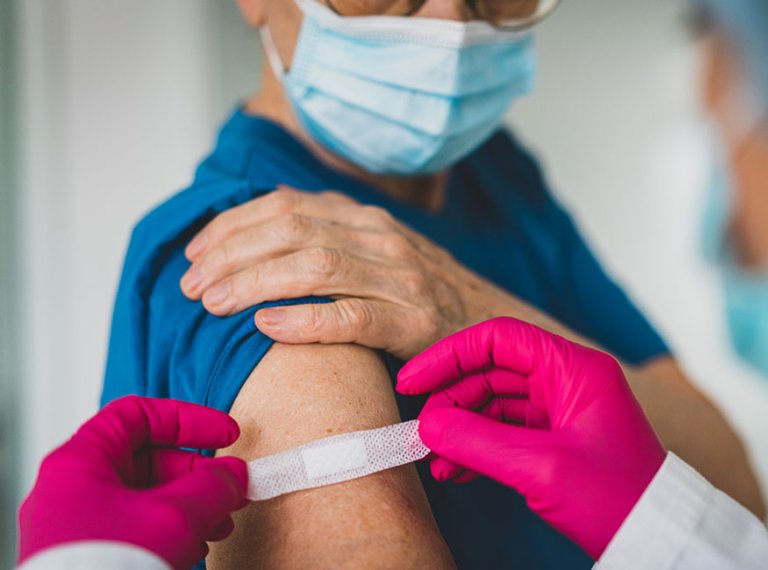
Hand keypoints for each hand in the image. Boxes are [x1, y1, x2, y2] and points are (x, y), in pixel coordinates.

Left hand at [18, 396, 248, 569]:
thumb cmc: (107, 567)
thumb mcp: (175, 516)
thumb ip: (213, 486)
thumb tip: (235, 474)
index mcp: (79, 463)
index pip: (137, 415)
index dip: (187, 419)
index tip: (225, 434)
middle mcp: (72, 490)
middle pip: (145, 459)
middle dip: (197, 473)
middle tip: (231, 488)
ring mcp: (77, 526)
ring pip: (144, 498)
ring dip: (190, 506)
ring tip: (219, 525)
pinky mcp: (88, 555)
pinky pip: (135, 529)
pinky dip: (171, 531)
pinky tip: (195, 547)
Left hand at [180, 186, 506, 359]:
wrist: (491, 326)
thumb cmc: (418, 296)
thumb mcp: (374, 253)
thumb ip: (327, 236)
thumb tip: (259, 225)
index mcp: (365, 217)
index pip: (286, 205)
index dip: (232, 226)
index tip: (194, 252)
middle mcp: (382, 238)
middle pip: (292, 231)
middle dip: (231, 254)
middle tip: (190, 285)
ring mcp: (401, 279)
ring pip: (315, 267)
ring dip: (254, 283)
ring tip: (213, 303)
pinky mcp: (415, 323)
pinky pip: (352, 317)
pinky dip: (305, 319)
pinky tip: (267, 326)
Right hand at [396, 318, 665, 558]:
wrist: (656, 539)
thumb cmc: (617, 498)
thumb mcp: (541, 467)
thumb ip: (478, 442)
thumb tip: (428, 425)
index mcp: (574, 369)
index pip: (500, 339)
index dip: (450, 355)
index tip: (413, 380)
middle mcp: (568, 381)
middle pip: (492, 371)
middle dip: (451, 400)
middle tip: (421, 430)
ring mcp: (562, 411)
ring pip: (495, 404)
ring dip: (460, 429)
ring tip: (434, 458)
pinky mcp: (557, 440)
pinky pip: (506, 432)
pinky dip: (478, 448)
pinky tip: (455, 470)